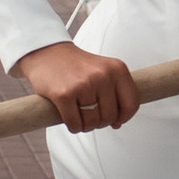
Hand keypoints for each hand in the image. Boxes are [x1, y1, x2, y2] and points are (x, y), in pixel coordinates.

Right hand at [16, 41, 141, 131]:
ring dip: (85, 125)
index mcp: (117, 69)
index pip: (132, 104)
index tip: (115, 119)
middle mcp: (102, 75)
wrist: (47, 52)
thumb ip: (115, 94)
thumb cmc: (76, 65)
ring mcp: (83, 85)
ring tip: (79, 114)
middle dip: (100, 122)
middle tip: (90, 114)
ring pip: (92, 122)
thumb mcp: (103, 71)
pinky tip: (69, 117)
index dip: (124, 117)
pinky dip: (73, 126)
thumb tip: (117, 124)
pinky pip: (75, 124)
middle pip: (110, 117)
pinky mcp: (64, 94)